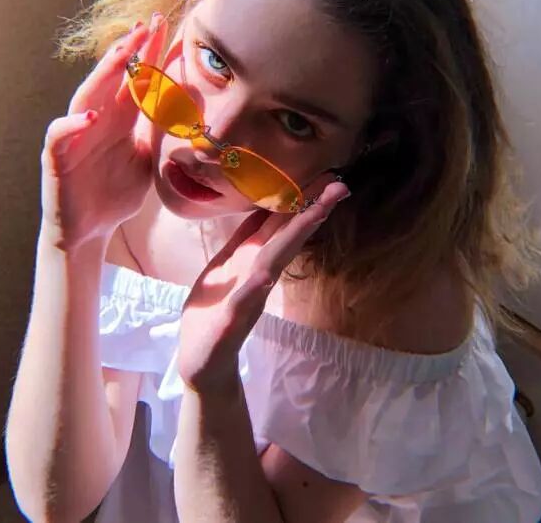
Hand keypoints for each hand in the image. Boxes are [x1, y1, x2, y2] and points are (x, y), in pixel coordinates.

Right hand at [39, 13, 167, 250]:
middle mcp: (97, 119)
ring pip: (86, 95)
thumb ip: (159, 132)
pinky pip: (60, 136)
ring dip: (103, 73)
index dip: (149, 54)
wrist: (91, 229)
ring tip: (122, 52)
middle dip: (130, 49)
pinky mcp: (58, 158)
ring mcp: (76, 135)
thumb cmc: (117, 191)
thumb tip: (191, 112)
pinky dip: (71, 124)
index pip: (135, 80)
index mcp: (120, 119)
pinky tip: (88, 115)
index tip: (167, 27)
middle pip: (113, 78)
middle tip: (148, 23)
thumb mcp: (147, 157)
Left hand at [177, 175, 350, 394]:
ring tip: (315, 213)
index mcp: (249, 259)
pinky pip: (242, 303)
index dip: (301, 200)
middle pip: (285, 237)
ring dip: (292, 238)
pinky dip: (255, 288)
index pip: (280, 224)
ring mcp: (244, 299)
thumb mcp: (225, 264)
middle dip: (309, 211)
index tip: (326, 177)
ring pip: (271, 262)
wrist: (201, 363)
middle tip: (339, 186)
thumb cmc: (212, 313)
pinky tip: (265, 275)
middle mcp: (254, 275)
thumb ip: (244, 239)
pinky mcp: (228, 324)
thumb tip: (263, 206)